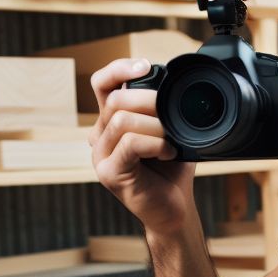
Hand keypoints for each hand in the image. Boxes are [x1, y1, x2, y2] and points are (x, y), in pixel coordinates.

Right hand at [89, 58, 195, 236]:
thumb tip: (177, 84)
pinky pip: (130, 144)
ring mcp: (101, 156)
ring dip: (156, 126)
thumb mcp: (170, 132)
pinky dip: (155, 144)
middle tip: (172, 117)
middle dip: (149, 101)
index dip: (119, 69)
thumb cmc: (172, 172)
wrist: (175, 210)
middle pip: (115, 100)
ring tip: (172, 141)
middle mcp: (100, 137)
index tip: (146, 66)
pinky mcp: (109, 173)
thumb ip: (164, 110)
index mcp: (110, 123)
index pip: (101, 84)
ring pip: (122, 121)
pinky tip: (169, 153)